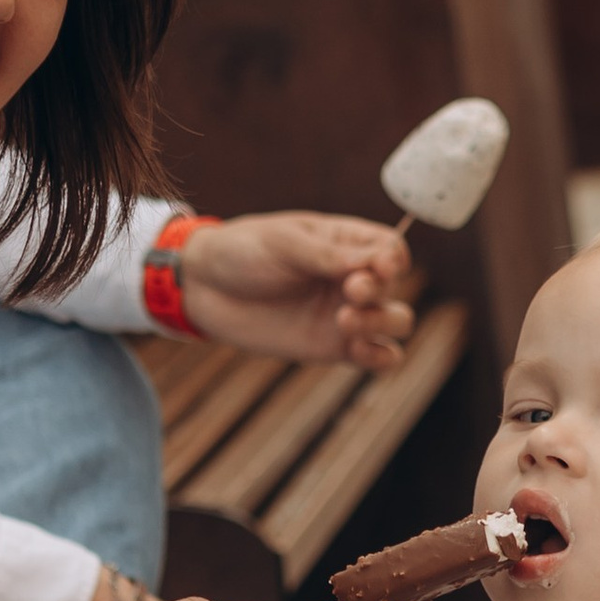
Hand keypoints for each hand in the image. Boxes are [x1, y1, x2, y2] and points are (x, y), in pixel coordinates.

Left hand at [178, 211, 419, 372]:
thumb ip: (329, 256)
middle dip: (378, 292)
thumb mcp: (284, 244)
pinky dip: (381, 358)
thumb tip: (379, 262)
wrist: (204, 288)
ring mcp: (345, 313)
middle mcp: (352, 278)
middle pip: (394, 286)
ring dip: (382, 323)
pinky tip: (359, 351)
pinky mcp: (333, 347)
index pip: (391, 249)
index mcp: (346, 242)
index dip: (391, 261)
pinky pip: (377, 358)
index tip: (373, 269)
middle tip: (350, 293)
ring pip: (395, 322)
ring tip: (345, 321)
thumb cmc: (244, 251)